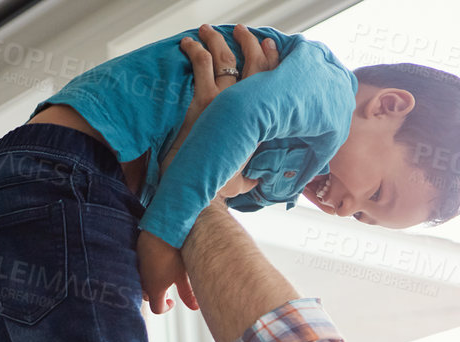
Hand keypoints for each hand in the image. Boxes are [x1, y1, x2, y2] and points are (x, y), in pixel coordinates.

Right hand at [138, 231, 193, 313]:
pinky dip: (147, 272)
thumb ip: (188, 294)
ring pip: (142, 284)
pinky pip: (139, 271)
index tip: (173, 302)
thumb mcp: (182, 275)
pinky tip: (157, 262)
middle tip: (168, 288)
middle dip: (157, 295)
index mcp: (154, 290)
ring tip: (162, 274)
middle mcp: (143, 283)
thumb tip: (195, 308)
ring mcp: (137, 271)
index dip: (166, 308)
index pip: (157, 309)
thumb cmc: (173, 253)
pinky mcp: (135, 258)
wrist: (161, 230)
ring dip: (151, 284)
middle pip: (148, 297)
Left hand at [168, 25, 281, 197]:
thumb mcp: (245, 181)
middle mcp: (247, 106)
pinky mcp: (203, 103)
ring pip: (226, 59)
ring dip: (218, 40)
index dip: (270, 59)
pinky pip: (201, 67)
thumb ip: (253, 174)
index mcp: (261, 120)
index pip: (271, 80)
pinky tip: (188, 44)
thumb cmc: (220, 189)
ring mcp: (225, 102)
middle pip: (252, 63)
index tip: (267, 44)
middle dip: (247, 42)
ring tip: (208, 30)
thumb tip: (258, 179)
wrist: (203, 193)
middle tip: (240, 31)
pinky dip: (195, 52)